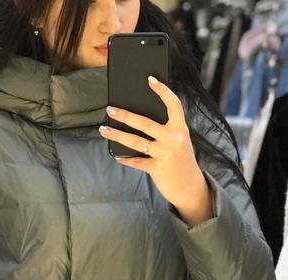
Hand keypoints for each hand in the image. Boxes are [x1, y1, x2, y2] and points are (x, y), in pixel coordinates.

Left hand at [98, 76, 212, 226]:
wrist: (189, 187)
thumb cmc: (181, 161)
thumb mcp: (179, 142)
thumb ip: (165, 131)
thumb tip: (137, 121)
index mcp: (180, 128)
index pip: (173, 104)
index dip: (162, 91)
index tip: (150, 79)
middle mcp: (173, 138)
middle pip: (144, 122)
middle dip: (124, 115)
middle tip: (110, 109)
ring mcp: (165, 153)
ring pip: (135, 141)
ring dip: (116, 135)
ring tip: (103, 129)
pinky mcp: (157, 168)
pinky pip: (136, 161)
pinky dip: (125, 159)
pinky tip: (117, 156)